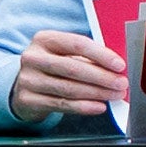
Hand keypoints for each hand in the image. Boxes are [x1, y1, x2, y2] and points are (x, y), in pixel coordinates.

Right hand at [7, 29, 130, 123]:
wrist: (24, 85)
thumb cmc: (53, 67)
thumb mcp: (65, 54)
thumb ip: (87, 58)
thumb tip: (116, 69)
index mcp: (44, 39)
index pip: (77, 44)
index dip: (101, 55)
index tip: (119, 65)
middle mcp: (33, 58)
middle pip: (73, 68)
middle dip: (102, 77)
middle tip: (121, 84)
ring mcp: (28, 79)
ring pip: (68, 88)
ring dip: (97, 93)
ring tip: (115, 95)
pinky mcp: (28, 99)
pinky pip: (61, 104)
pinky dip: (84, 107)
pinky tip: (99, 106)